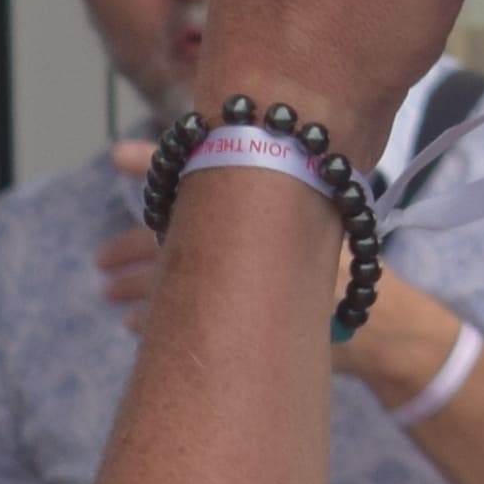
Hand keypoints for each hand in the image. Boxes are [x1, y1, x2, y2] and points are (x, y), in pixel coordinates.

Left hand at [105, 196, 473, 398]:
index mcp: (274, 202)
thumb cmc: (336, 267)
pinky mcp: (260, 320)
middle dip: (131, 247)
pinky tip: (131, 323)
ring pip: (175, 282)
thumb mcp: (304, 223)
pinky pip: (191, 322)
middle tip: (98, 259)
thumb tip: (196, 175)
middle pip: (179, 236)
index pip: (206, 173)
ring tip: (106, 292)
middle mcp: (267, 235)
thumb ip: (253, 201)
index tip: (116, 155)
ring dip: (134, 288)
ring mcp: (262, 280)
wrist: (386, 329)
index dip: (160, 162)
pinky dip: (157, 321)